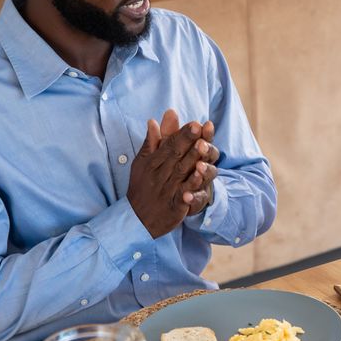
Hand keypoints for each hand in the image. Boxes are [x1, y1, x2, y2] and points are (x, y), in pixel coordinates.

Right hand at [128, 111, 206, 237]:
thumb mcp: (142, 163)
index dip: (182, 134)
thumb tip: (153, 120)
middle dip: (189, 141)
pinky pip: (183, 196)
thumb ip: (151, 143)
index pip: (169, 145)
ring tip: (203, 146)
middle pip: (176, 156)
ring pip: (181, 173)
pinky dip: (191, 187)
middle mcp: (160, 175)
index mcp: (153, 163)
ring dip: (192, 159)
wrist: (137, 219)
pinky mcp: (174, 206)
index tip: (195, 122)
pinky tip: (200, 177)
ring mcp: (167, 191)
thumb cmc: (142, 187)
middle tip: (201, 127)